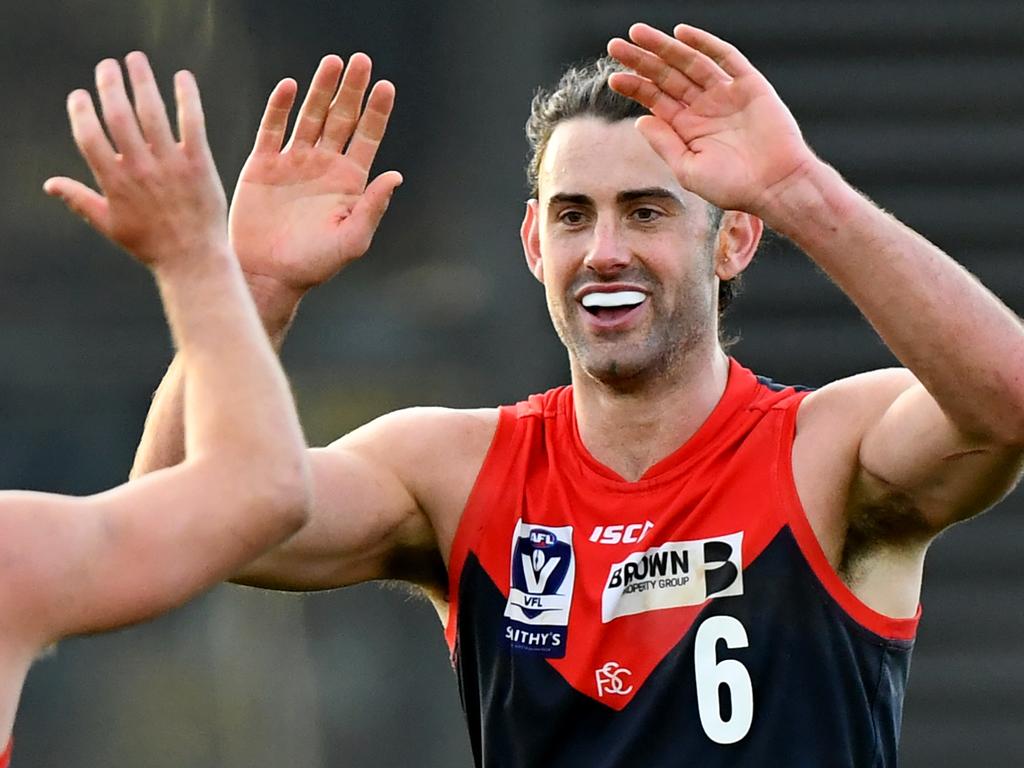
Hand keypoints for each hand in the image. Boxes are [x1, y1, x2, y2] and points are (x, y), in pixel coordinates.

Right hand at [44, 53, 227, 268]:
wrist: (194, 260)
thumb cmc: (150, 245)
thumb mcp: (109, 225)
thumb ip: (80, 200)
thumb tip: (49, 184)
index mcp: (114, 182)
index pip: (88, 136)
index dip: (80, 111)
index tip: (79, 94)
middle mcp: (140, 169)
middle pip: (117, 116)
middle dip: (109, 85)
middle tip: (107, 65)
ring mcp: (170, 165)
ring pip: (151, 112)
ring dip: (142, 81)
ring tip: (135, 59)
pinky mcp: (199, 165)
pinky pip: (192, 123)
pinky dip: (187, 97)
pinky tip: (182, 77)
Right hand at [229, 53, 401, 302]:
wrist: (268, 274)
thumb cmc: (314, 264)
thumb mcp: (352, 240)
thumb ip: (373, 207)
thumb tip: (396, 176)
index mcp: (348, 181)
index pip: (366, 137)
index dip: (376, 112)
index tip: (385, 85)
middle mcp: (323, 165)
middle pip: (341, 118)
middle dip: (351, 89)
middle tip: (361, 60)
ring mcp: (293, 162)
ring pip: (310, 115)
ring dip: (321, 89)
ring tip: (332, 62)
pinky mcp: (263, 165)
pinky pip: (272, 128)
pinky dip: (280, 107)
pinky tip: (290, 86)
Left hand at [607, 24, 816, 216]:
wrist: (776, 185)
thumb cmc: (733, 187)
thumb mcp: (688, 170)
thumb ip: (664, 144)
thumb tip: (641, 119)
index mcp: (688, 128)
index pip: (655, 99)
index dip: (634, 86)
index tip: (613, 77)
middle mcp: (704, 107)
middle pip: (667, 76)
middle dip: (641, 60)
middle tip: (615, 45)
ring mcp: (726, 94)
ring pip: (690, 62)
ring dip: (664, 47)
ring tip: (638, 33)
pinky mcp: (750, 85)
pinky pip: (725, 58)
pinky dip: (705, 44)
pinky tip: (681, 34)